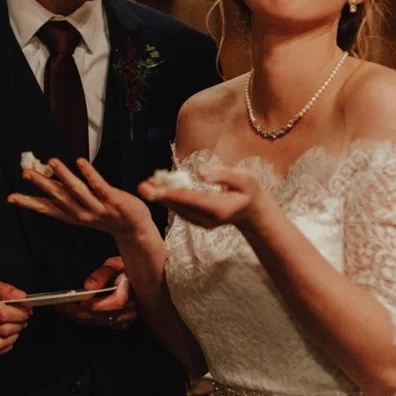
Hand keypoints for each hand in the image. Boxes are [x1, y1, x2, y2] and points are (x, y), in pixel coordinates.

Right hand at [0, 275, 31, 356]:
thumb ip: (3, 289)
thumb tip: (22, 298)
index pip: (1, 312)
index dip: (19, 313)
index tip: (27, 310)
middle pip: (0, 329)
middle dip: (18, 325)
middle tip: (24, 319)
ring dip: (13, 336)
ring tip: (16, 327)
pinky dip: (3, 347)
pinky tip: (7, 338)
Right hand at [8, 157, 153, 240]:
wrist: (135, 229)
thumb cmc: (108, 216)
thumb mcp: (83, 211)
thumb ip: (67, 198)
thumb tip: (49, 182)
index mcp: (73, 216)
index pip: (48, 209)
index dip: (30, 203)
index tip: (12, 197)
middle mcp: (83, 213)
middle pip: (59, 198)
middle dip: (42, 185)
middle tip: (27, 173)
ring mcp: (98, 207)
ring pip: (77, 191)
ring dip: (64, 176)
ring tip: (52, 162)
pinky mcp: (113, 200)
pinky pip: (99, 186)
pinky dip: (89, 174)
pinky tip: (80, 162)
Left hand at [56, 256, 138, 329]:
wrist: (139, 275)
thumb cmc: (127, 268)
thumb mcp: (115, 264)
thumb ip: (102, 275)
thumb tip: (89, 287)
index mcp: (131, 290)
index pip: (116, 303)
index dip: (97, 304)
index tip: (80, 302)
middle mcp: (132, 306)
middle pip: (104, 315)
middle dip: (80, 312)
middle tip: (62, 307)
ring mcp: (128, 316)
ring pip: (102, 322)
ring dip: (82, 318)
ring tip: (65, 311)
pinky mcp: (125, 320)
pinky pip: (105, 325)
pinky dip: (91, 322)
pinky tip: (79, 316)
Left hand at [139, 166, 271, 230]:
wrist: (252, 211)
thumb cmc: (249, 191)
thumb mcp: (245, 178)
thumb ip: (223, 175)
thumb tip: (200, 173)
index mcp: (218, 208)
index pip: (191, 199)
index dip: (172, 193)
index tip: (156, 188)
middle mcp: (207, 219)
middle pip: (180, 206)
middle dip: (160, 195)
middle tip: (142, 185)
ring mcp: (201, 222)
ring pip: (177, 209)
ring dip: (161, 197)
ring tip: (146, 184)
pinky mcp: (197, 221)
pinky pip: (180, 209)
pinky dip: (168, 199)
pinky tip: (158, 189)